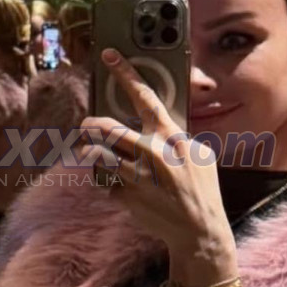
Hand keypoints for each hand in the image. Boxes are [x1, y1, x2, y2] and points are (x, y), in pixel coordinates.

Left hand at [77, 48, 237, 286]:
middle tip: (86, 125)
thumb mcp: (198, 155)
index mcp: (171, 137)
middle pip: (106, 127)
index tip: (108, 55)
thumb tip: (154, 121)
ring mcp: (136, 176)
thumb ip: (174, 137)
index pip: (145, 96)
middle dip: (91, 124)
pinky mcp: (124, 196)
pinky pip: (103, 181)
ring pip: (95, 154)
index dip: (125, 73)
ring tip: (95, 154)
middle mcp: (152, 153)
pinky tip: (120, 188)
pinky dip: (106, 182)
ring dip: (90, 152)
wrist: (199, 231)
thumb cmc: (200, 189)